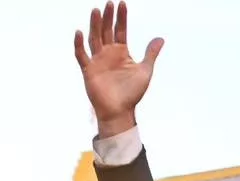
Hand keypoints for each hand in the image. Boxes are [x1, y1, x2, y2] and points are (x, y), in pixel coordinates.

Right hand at [73, 1, 163, 136]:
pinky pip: (81, 55)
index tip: (122, 3)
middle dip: (107, 17)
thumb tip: (160, 38)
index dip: (121, 18)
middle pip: (106, 31)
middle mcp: (108, 53)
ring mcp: (97, 60)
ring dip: (94, 25)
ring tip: (96, 11)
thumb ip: (150, 53)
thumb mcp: (145, 70)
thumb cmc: (132, 93)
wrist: (120, 111)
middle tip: (108, 3)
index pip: (120, 30)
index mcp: (121, 52)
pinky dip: (79, 44)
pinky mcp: (88, 70)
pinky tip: (80, 32)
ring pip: (94, 38)